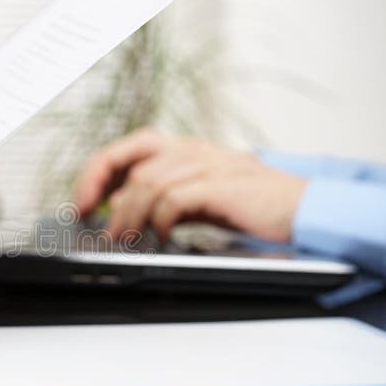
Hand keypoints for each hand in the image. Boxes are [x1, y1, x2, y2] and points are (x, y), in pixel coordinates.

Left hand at [74, 128, 306, 241]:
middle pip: (132, 153)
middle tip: (84, 212)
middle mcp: (195, 150)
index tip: (81, 200)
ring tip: (120, 238)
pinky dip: (159, 219)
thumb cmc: (252, 206)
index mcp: (186, 150)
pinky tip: (158, 237)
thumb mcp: (196, 201)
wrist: (304, 209)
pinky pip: (176, 198)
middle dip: (98, 180)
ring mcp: (210, 165)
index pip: (130, 147)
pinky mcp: (224, 186)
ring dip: (127, 212)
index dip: (99, 170)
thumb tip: (119, 208)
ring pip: (149, 179)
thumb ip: (159, 200)